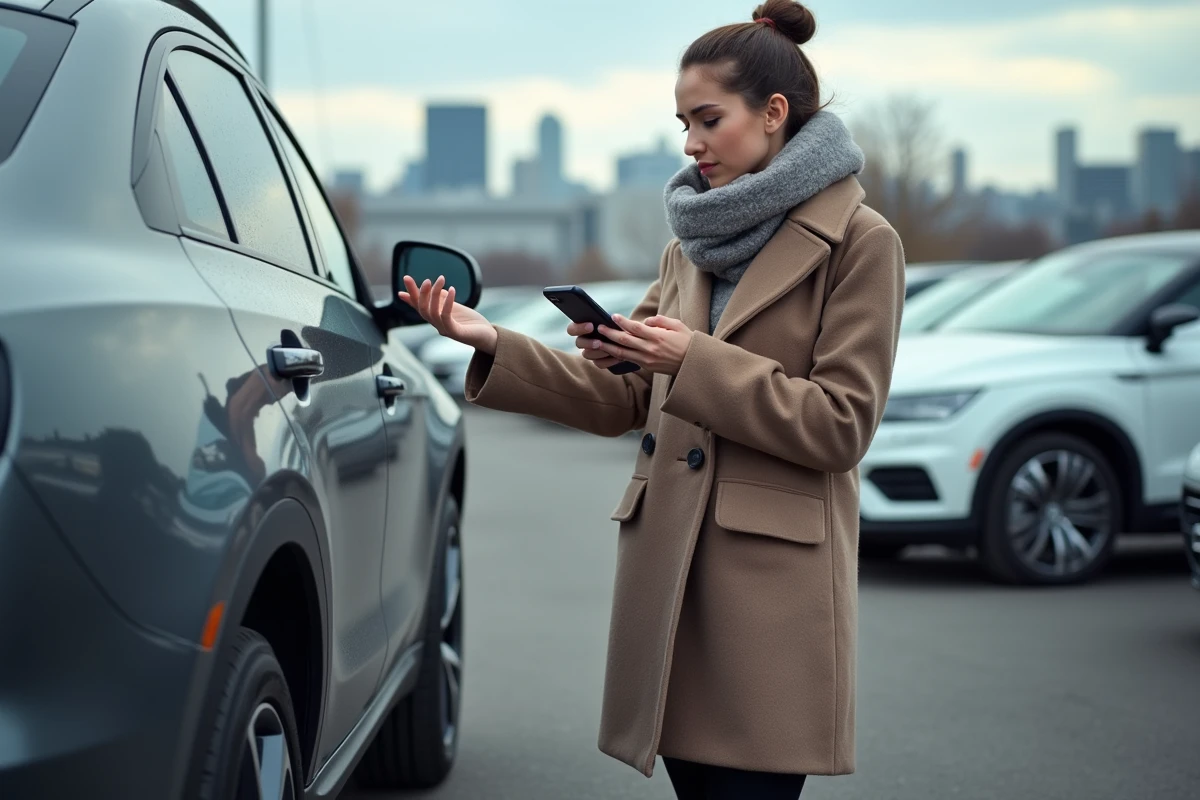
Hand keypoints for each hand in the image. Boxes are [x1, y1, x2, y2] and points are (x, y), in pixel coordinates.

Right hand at [398, 275, 497, 354]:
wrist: (488, 337)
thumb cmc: (471, 322)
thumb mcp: (455, 306)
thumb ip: (442, 298)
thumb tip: (431, 286)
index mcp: (436, 319)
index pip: (419, 305)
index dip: (412, 293)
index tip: (406, 278)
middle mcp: (437, 325)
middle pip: (422, 309)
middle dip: (421, 293)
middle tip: (427, 279)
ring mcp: (445, 330)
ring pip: (432, 312)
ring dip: (434, 294)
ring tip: (441, 279)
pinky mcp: (455, 333)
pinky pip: (446, 317)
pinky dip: (447, 302)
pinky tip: (452, 289)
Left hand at [574, 315, 691, 375]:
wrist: (693, 364)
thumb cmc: (687, 341)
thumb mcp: (677, 325)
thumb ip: (659, 320)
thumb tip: (645, 321)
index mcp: (658, 336)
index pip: (635, 328)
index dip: (622, 321)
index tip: (612, 316)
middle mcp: (650, 349)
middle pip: (625, 340)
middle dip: (609, 334)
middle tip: (599, 328)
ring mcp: (647, 360)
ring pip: (623, 353)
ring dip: (609, 347)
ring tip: (598, 341)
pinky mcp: (647, 367)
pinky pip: (629, 360)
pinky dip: (618, 356)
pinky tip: (610, 351)